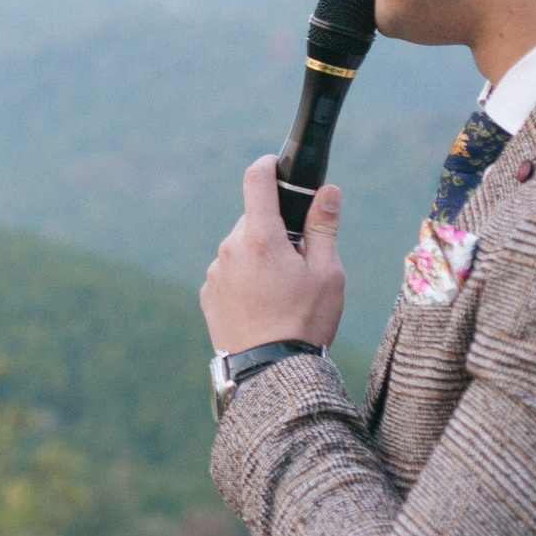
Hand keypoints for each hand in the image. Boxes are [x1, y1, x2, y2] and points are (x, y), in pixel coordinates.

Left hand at [201, 156, 344, 353]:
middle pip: (253, 219)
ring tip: (283, 291)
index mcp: (260, 238)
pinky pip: (230, 272)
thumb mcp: (328, 273)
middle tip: (301, 258)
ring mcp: (215, 272)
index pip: (256, 181)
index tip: (275, 165)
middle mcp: (229, 249)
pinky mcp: (208, 293)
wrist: (270, 371)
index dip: (267, 166)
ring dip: (260, 256)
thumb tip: (327, 191)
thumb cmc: (305, 321)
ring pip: (241, 247)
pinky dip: (246, 278)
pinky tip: (264, 304)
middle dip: (276, 228)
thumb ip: (324, 226)